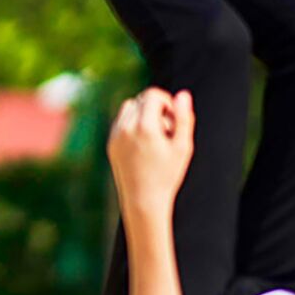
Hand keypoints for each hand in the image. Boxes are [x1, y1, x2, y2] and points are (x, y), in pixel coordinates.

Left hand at [108, 88, 196, 224]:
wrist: (143, 200)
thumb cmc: (167, 175)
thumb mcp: (182, 147)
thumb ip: (184, 118)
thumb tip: (183, 94)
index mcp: (144, 126)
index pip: (153, 94)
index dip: (167, 102)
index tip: (174, 119)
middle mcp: (126, 127)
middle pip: (141, 99)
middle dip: (156, 108)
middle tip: (167, 131)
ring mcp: (116, 135)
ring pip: (129, 108)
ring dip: (143, 114)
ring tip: (155, 135)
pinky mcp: (111, 143)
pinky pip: (121, 121)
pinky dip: (133, 124)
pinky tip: (144, 144)